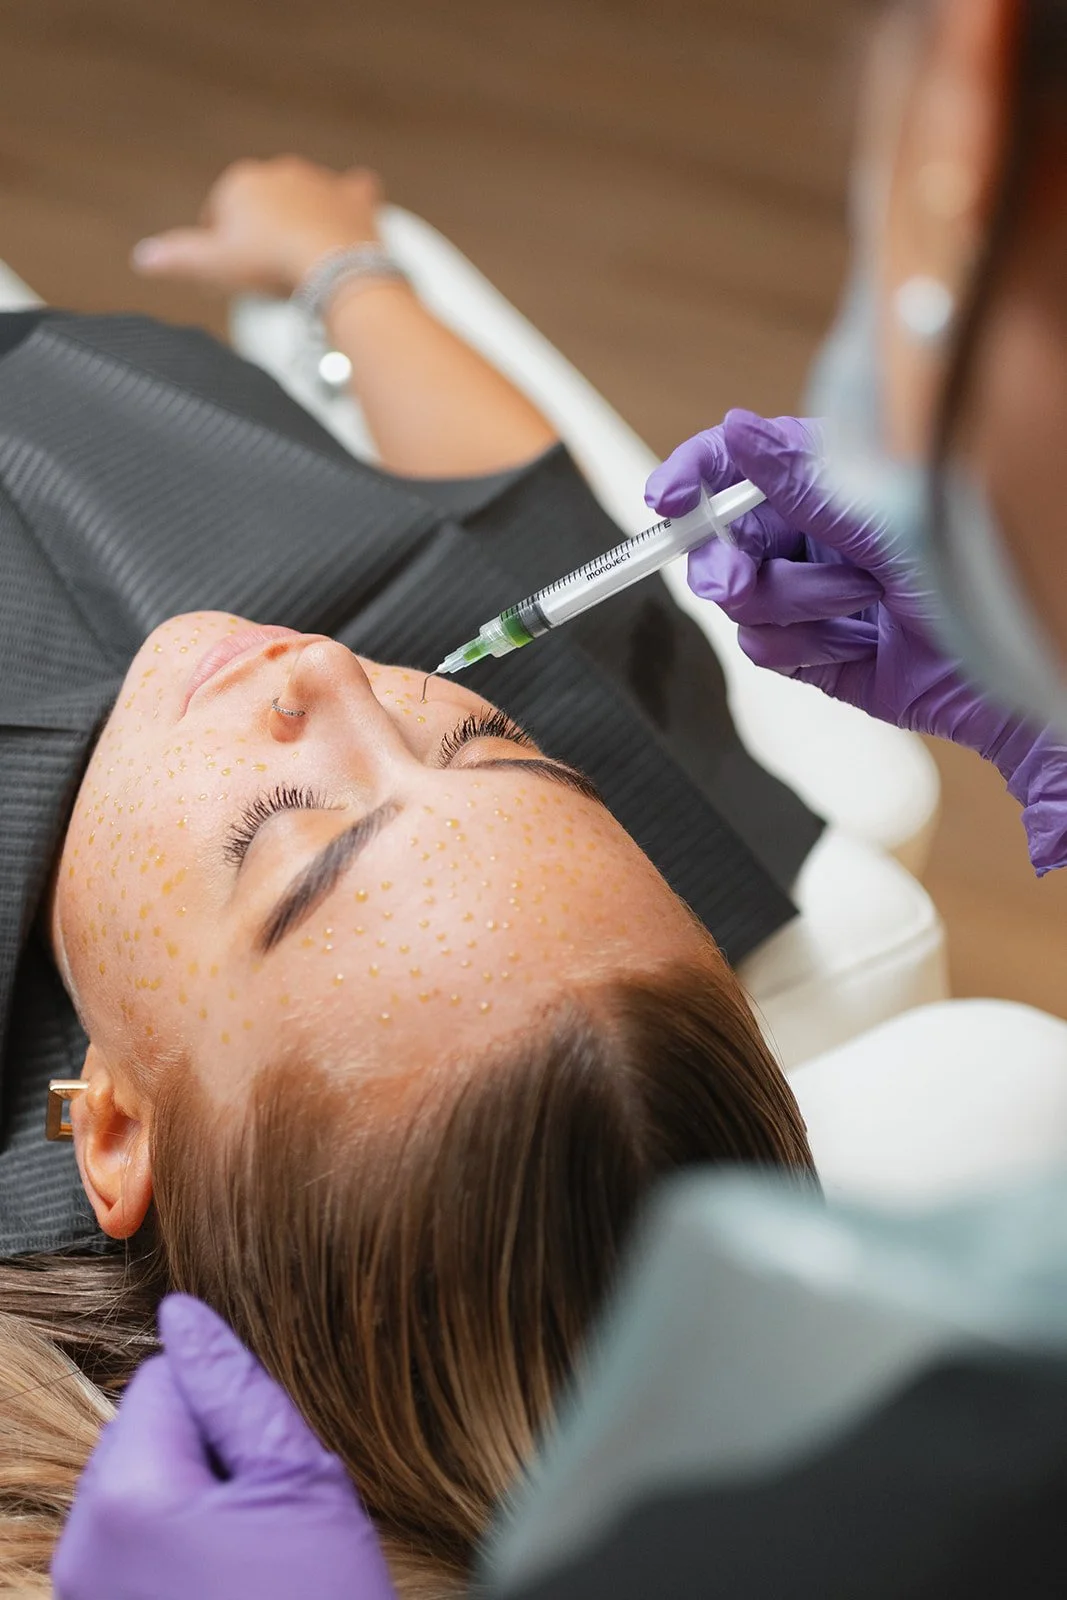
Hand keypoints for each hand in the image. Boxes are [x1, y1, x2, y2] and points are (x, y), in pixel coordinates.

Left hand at [52, 1295, 397, 1599]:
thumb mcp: (299, 1481)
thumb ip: (235, 1385)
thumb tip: (183, 1312)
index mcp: (128, 1496)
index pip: (163, 1379)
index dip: (228, 1410)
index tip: (269, 1471)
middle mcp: (82, 1548)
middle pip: (142, 1436)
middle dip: (205, 1458)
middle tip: (267, 1522)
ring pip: (139, 1494)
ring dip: (192, 1508)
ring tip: (250, 1564)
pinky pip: (131, 1554)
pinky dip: (176, 1557)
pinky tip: (228, 1592)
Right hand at [131, 156, 382, 293]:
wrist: (334, 266)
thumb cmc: (269, 265)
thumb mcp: (213, 266)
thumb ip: (176, 258)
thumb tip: (141, 258)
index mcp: (240, 182)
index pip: (220, 214)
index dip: (221, 247)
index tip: (230, 276)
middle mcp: (280, 172)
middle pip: (261, 207)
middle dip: (260, 233)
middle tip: (265, 273)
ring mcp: (320, 182)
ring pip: (303, 199)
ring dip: (299, 220)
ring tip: (299, 259)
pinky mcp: (356, 198)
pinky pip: (353, 192)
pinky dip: (348, 204)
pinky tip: (346, 218)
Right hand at [645, 410, 1066, 875]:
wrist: (1004, 673)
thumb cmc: (970, 576)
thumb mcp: (884, 516)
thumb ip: (802, 480)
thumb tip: (738, 432)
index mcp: (824, 481)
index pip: (735, 464)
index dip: (693, 475)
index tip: (667, 500)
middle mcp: (808, 532)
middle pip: (719, 537)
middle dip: (726, 560)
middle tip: (736, 578)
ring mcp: (803, 592)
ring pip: (738, 600)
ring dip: (796, 606)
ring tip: (861, 606)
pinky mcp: (806, 651)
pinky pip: (762, 648)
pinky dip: (805, 647)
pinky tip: (855, 643)